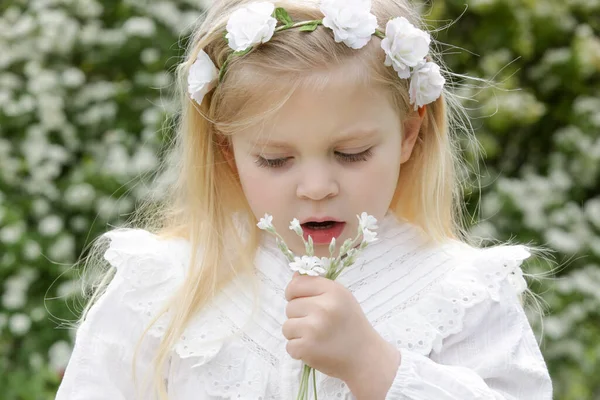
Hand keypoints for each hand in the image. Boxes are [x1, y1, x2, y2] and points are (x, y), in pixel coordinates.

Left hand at [283, 273, 399, 396]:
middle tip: (317, 325)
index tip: (303, 302)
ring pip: (287, 326)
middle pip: (290, 306)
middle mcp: (323, 307)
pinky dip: (299, 350)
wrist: (365, 357)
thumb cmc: (351, 324)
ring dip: (297, 334)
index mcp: (333, 291)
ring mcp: (314, 328)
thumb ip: (317, 285)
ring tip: (316, 337)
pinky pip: (289, 345)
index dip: (294, 294)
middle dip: (299, 316)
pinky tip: (315, 349)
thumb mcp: (341, 297)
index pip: (296, 284)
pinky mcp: (307, 348)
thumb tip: (293, 275)